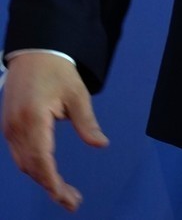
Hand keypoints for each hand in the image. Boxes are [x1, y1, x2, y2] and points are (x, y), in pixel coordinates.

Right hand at [1, 53, 108, 211]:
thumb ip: (87, 122)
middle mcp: (16, 127)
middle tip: (72, 201)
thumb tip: (101, 144)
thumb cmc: (58, 70)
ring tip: (64, 193)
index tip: (67, 198)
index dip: (53, 182)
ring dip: (42, 179)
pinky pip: (19, 153)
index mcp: (33, 118)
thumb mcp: (77, 94)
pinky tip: (48, 173)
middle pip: (31, 167)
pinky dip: (33, 167)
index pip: (41, 160)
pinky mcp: (9, 126)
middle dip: (51, 186)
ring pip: (23, 163)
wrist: (35, 51)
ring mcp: (9, 127)